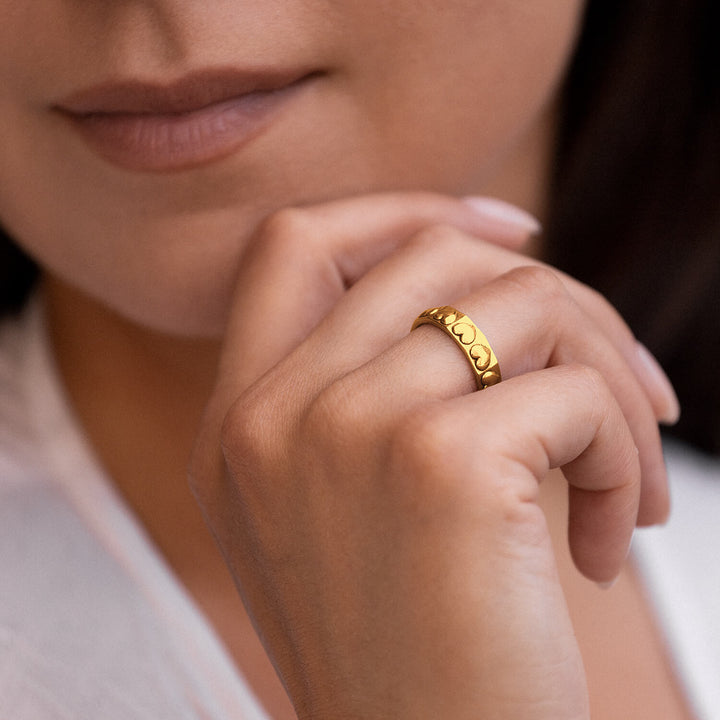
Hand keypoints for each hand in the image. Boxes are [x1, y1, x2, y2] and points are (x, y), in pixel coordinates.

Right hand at [189, 193, 675, 718]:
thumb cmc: (408, 645)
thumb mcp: (345, 507)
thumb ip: (375, 387)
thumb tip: (500, 277)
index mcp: (238, 422)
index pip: (294, 242)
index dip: (404, 210)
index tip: (513, 231)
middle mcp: (271, 415)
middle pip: (432, 253)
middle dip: (556, 295)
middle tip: (618, 376)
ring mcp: (344, 431)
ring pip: (524, 301)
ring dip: (607, 374)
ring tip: (625, 469)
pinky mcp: (438, 467)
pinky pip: (574, 395)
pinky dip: (624, 452)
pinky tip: (615, 538)